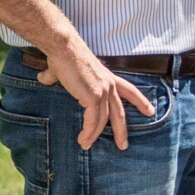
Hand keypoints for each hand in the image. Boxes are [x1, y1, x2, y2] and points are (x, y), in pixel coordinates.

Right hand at [37, 45, 155, 150]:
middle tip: (123, 145)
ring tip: (86, 145)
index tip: (150, 111)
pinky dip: (88, 132)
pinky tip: (83, 140)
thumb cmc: (63, 56)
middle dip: (121, 130)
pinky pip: (93, 120)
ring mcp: (103, 91)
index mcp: (108, 78)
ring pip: (103, 120)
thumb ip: (56, 76)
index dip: (140, 102)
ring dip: (94, 135)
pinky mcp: (93, 97)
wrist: (64, 48)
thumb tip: (44, 78)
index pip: (130, 91)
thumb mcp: (66, 69)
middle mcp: (109, 85)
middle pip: (119, 112)